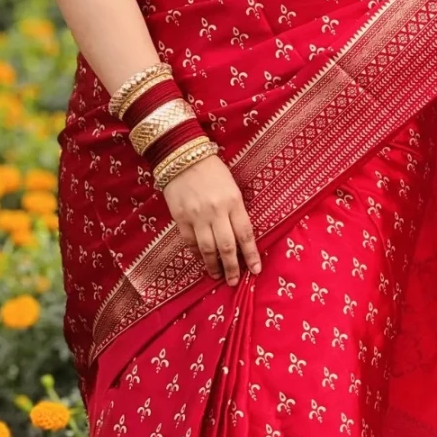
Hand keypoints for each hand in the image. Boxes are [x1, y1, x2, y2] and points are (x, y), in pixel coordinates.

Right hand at [164, 154, 260, 285]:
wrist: (182, 156)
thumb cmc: (212, 170)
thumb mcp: (232, 187)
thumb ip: (235, 210)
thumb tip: (239, 237)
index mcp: (233, 201)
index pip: (245, 234)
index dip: (251, 255)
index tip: (256, 270)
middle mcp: (216, 211)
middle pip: (227, 246)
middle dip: (232, 267)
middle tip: (234, 280)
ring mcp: (197, 216)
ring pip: (207, 249)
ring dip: (213, 266)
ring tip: (218, 276)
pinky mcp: (180, 217)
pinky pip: (190, 242)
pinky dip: (196, 254)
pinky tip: (201, 260)